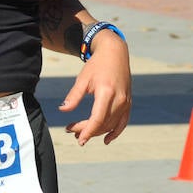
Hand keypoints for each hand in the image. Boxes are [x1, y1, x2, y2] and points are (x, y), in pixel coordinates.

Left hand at [59, 30, 130, 144]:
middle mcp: (119, 99)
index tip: (78, 139)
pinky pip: (123, 122)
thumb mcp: (83, 79)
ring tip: (81, 132)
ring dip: (97, 132)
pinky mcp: (128, 103)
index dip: (87, 131)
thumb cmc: (97, 65)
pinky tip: (106, 140)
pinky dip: (115, 132)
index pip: (97, 119)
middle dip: (87, 130)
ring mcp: (126, 102)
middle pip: (103, 123)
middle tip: (71, 131)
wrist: (115, 53)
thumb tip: (63, 110)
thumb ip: (74, 96)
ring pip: (112, 124)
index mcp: (106, 92)